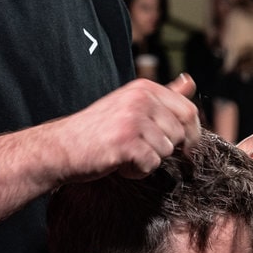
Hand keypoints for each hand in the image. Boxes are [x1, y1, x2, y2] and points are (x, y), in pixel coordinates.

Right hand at [46, 73, 201, 180]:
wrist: (61, 147)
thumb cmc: (97, 130)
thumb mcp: (131, 105)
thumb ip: (163, 96)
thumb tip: (189, 82)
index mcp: (145, 88)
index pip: (188, 111)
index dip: (191, 134)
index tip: (183, 148)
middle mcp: (141, 99)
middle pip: (180, 134)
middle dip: (164, 149)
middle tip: (138, 148)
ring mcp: (133, 119)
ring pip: (166, 152)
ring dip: (147, 160)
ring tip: (124, 153)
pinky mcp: (126, 142)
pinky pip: (150, 165)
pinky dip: (136, 171)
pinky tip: (118, 162)